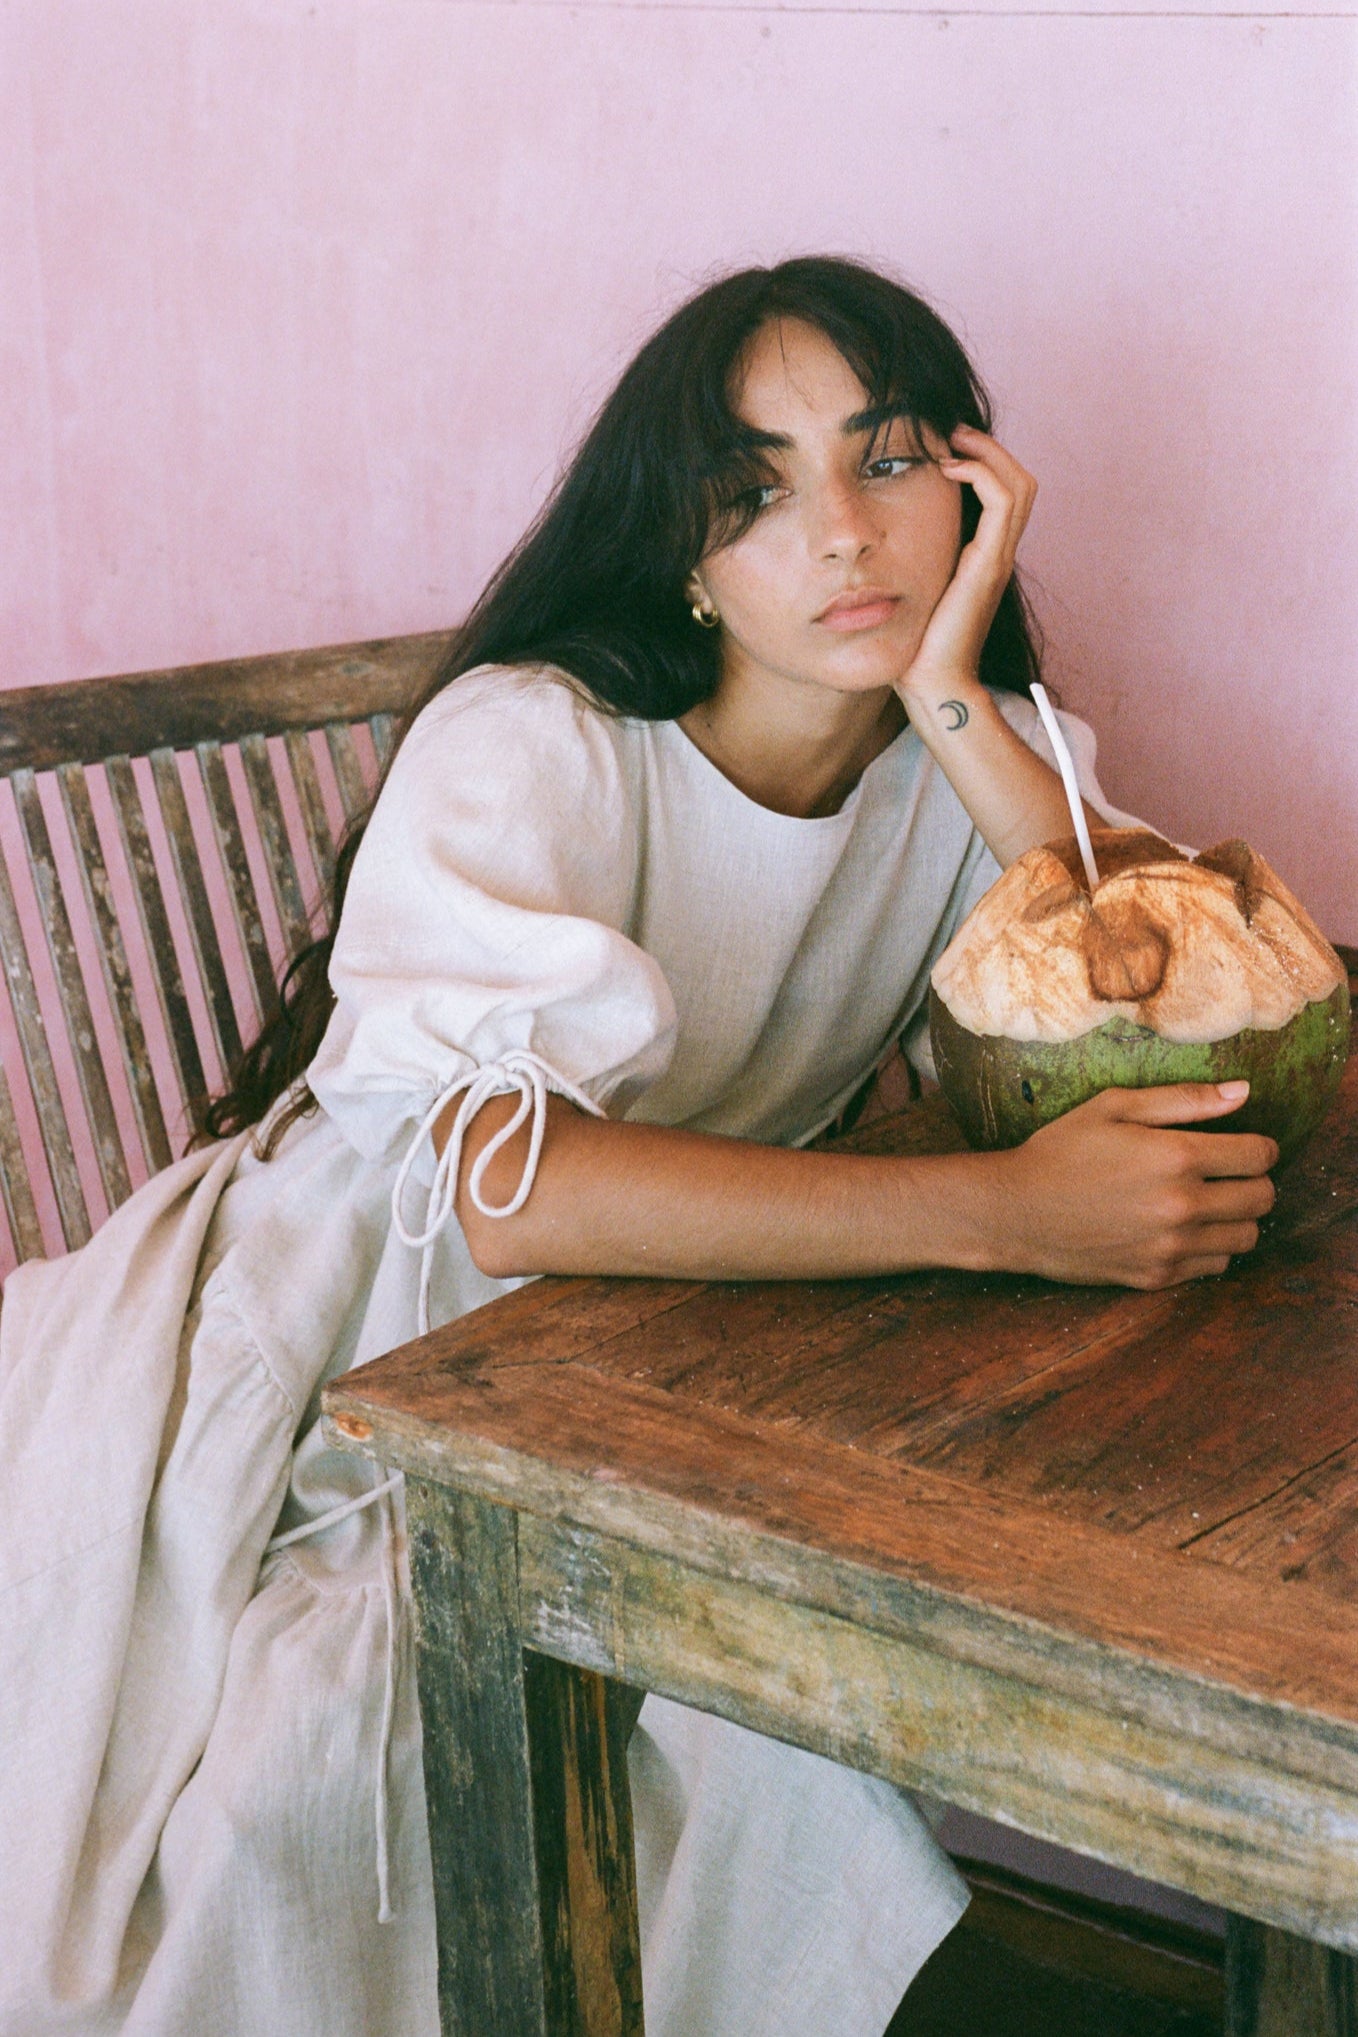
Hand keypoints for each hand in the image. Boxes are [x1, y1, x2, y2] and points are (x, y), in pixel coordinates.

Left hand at [897, 426, 1036, 700]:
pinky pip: (1002, 502)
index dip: (982, 461)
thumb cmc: (914, 645)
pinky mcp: (988, 565)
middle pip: (1021, 480)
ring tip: (950, 442)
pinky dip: (980, 473)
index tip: (942, 446)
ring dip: (986, 452)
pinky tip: (945, 468)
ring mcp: (997, 558)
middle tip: (949, 433)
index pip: (1005, 492)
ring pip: (1019, 484)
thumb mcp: (910, 589)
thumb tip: (874, 540)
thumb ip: (909, 561)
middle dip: (988, 448)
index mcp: (984, 556)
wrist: (931, 684)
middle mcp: (997, 553)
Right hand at [988, 1082, 1277, 1288]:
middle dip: (1255, 1180)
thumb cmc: (1061, 1151)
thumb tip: (1243, 1092)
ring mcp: (1171, 1246)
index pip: (1260, 1155)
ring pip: (1247, 1236)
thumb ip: (1183, 1099)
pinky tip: (1185, 1228)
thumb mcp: (1114, 1106)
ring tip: (1210, 1201)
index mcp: (1176, 1156)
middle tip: (1228, 1172)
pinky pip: (1217, 1265)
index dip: (1261, 1146)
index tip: (1244, 1144)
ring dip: (1239, 1217)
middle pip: (1263, 1197)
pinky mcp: (1158, 1275)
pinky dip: (1212, 1246)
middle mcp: (1182, 1205)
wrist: (1015, 1213)